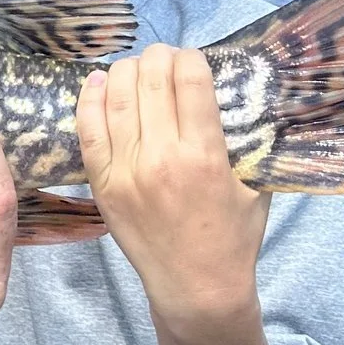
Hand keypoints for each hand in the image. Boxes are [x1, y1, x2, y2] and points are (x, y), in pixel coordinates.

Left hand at [76, 45, 271, 341]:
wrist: (195, 287)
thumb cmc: (233, 237)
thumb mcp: (256, 185)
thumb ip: (248, 140)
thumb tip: (240, 93)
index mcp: (204, 155)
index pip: (190, 81)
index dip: (191, 57)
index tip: (193, 57)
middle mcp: (160, 157)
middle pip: (150, 80)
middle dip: (158, 57)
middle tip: (164, 57)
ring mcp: (125, 170)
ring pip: (115, 97)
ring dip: (125, 70)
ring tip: (136, 67)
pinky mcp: (101, 183)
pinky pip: (87, 129)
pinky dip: (89, 99)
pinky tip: (97, 82)